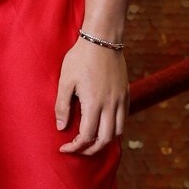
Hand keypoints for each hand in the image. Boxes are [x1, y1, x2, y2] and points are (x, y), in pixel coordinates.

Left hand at [55, 38, 127, 155]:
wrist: (102, 39)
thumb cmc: (80, 58)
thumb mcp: (65, 81)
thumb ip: (62, 106)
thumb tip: (61, 127)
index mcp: (94, 104)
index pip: (86, 136)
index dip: (75, 147)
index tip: (63, 148)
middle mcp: (110, 105)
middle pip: (105, 140)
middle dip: (90, 150)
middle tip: (77, 150)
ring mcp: (120, 99)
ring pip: (118, 131)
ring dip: (105, 141)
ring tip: (91, 141)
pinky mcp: (126, 93)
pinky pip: (124, 118)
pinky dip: (115, 128)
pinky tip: (104, 125)